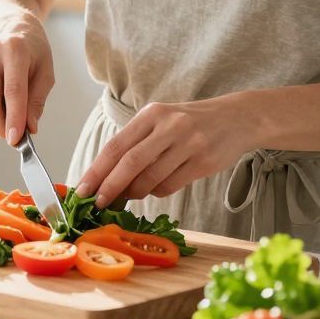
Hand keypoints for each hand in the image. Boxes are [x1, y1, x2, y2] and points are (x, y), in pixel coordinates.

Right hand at [0, 17, 54, 145]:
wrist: (8, 25)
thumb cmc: (32, 51)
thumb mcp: (45, 72)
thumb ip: (37, 101)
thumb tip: (29, 128)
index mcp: (15, 49)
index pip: (13, 91)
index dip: (14, 118)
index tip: (15, 139)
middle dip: (0, 126)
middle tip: (12, 137)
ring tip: (9, 101)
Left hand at [75, 97, 248, 207]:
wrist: (237, 118)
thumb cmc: (190, 123)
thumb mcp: (162, 121)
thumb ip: (136, 144)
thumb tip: (106, 178)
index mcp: (152, 114)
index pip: (116, 145)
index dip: (97, 170)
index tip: (82, 190)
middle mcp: (169, 126)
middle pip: (130, 162)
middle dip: (110, 187)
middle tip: (97, 204)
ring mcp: (188, 143)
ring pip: (151, 178)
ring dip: (134, 193)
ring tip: (128, 196)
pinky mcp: (203, 161)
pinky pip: (171, 185)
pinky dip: (157, 191)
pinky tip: (156, 188)